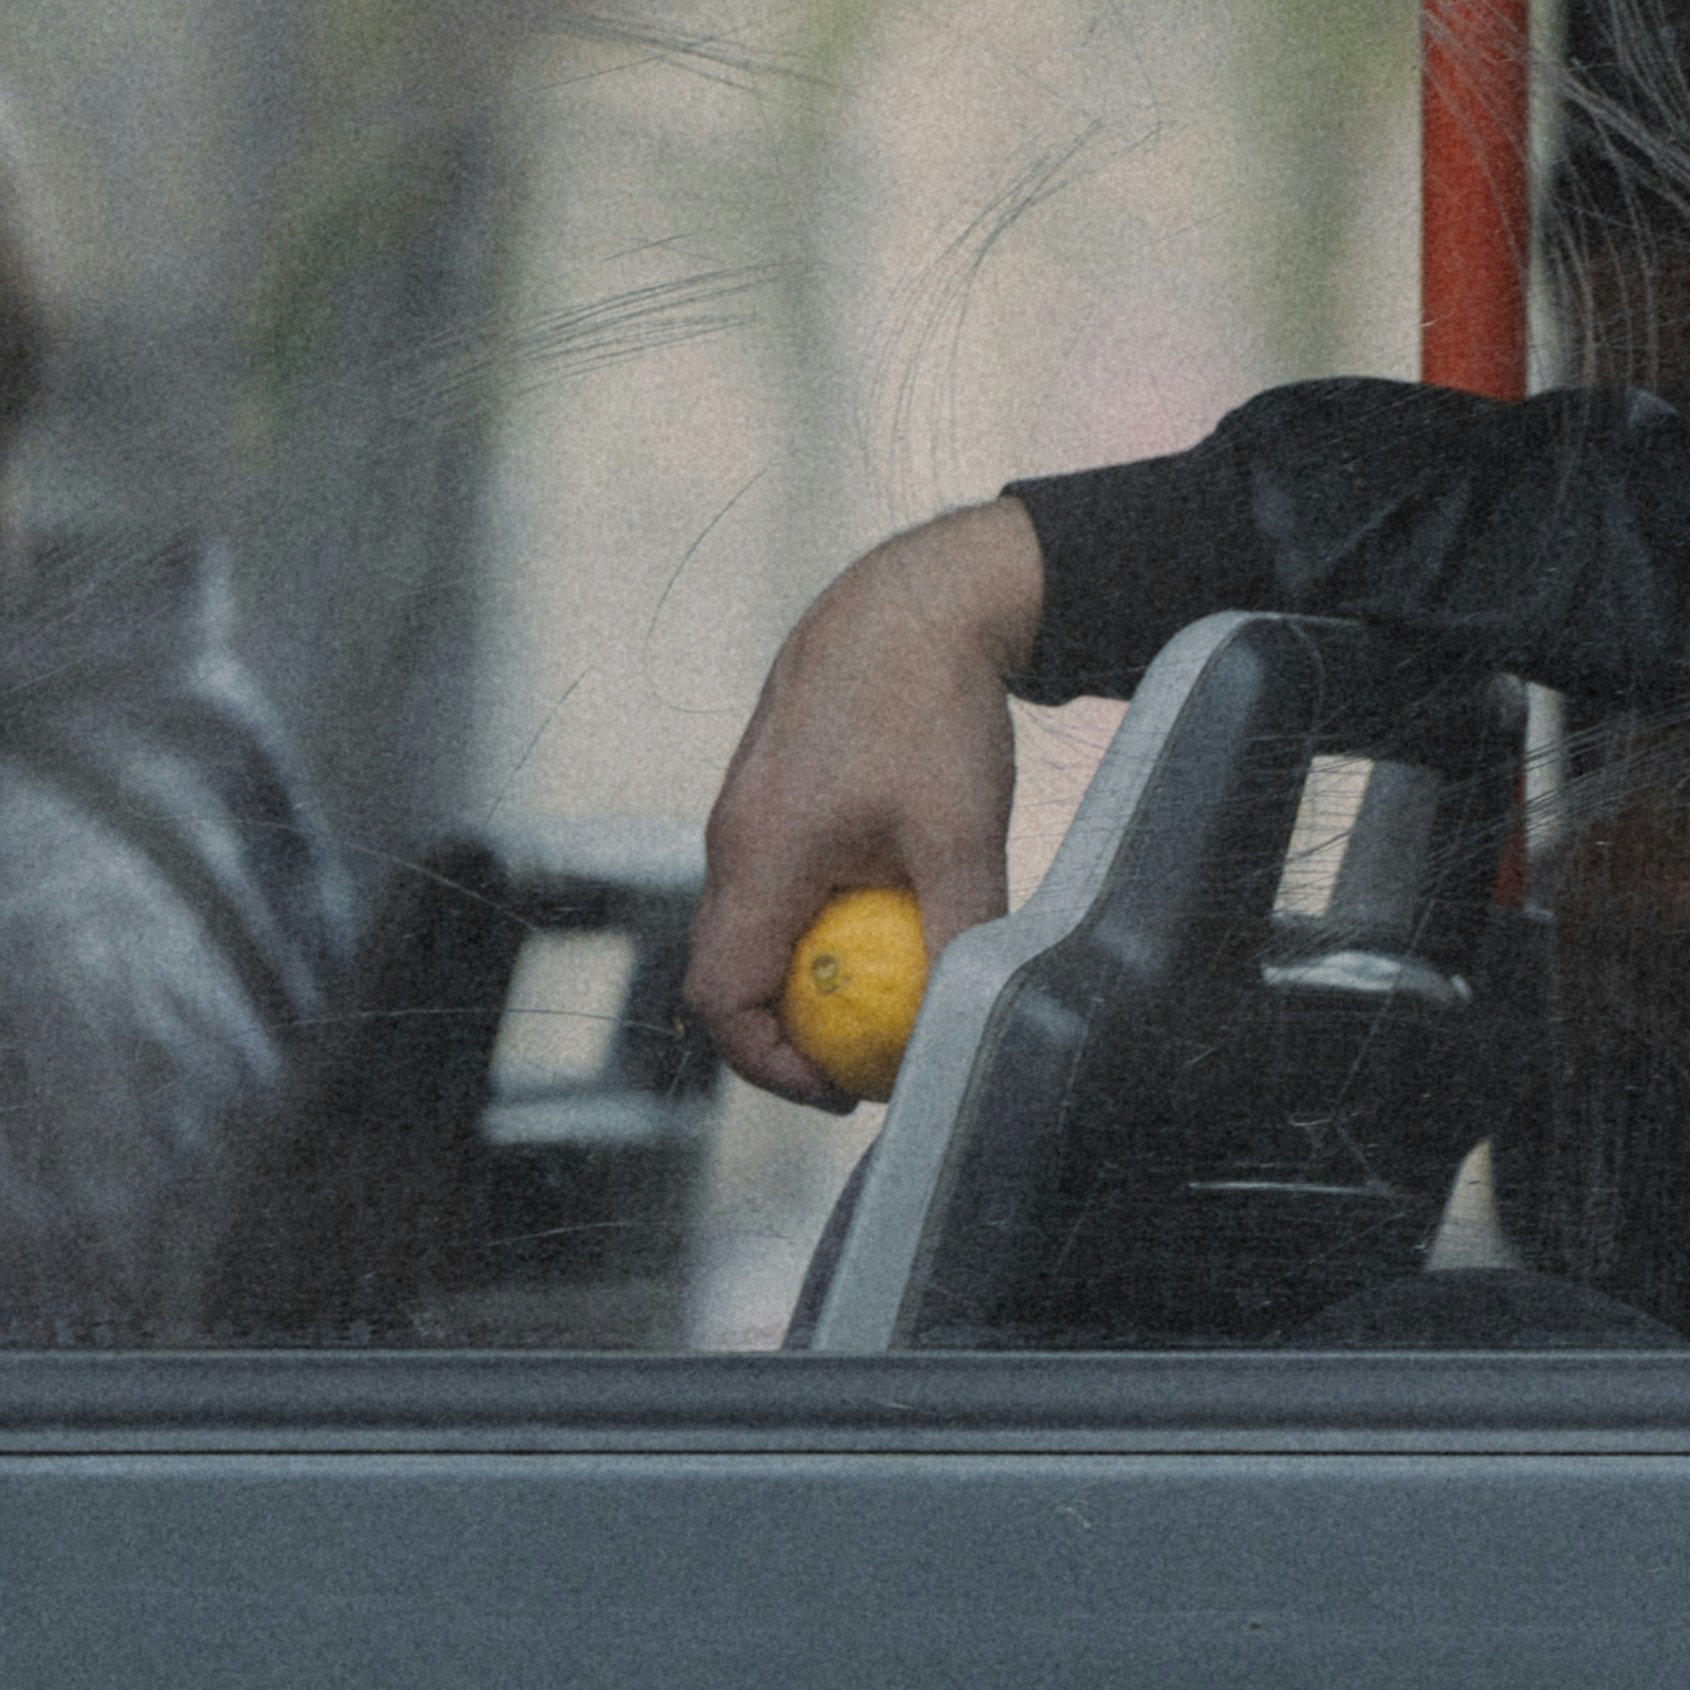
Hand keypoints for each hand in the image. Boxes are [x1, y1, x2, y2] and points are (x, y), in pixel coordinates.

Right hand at [685, 499, 1044, 1104]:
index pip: (722, 999)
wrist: (914, 602)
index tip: (844, 1087)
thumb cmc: (934, 713)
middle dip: (788, 1032)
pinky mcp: (770, 793)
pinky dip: (812, 921)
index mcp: (759, 858)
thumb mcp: (963, 837)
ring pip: (749, 926)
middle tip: (868, 1060)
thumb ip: (960, 938)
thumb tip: (967, 1024)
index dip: (772, 1063)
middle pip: (728, 973)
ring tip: (883, 997)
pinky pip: (772, 883)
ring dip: (803, 974)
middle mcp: (732, 840)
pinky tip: (886, 918)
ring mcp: (744, 813)